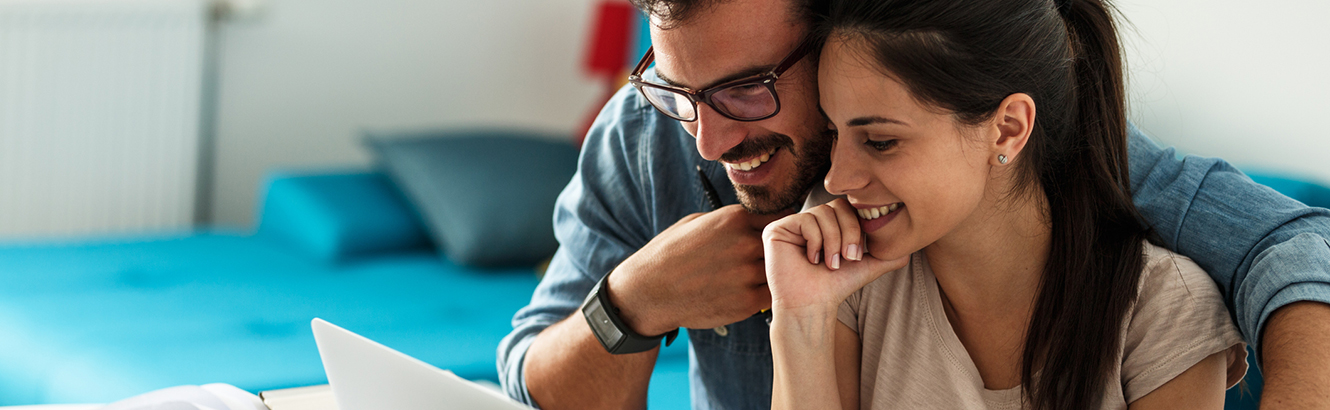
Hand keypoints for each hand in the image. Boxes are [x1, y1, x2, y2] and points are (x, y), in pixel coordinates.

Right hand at [607, 204, 791, 335]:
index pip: (778, 216)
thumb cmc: (669, 255)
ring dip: (771, 275)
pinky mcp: (747, 303)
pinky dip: (763, 295)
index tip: (774, 235)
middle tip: (766, 260)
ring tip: (750, 278)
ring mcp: (747, 274)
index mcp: (734, 219)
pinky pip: (770, 296)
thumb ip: (728, 220)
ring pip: (778, 272)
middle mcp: (745, 244)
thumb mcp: (696, 222)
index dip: (777, 226)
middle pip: (781, 245)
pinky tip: (746, 292)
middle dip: (777, 251)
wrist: (648, 292)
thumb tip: (752, 220)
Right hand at [762, 198, 907, 314]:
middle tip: (847, 258)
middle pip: (836, 206)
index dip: (856, 227)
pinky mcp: (776, 229)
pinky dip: (815, 241)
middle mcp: (807, 221)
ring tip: (830, 264)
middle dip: (847, 233)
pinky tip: (811, 260)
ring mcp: (791, 224)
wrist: (813, 305)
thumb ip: (887, 255)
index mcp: (826, 224)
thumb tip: (910, 249)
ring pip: (822, 213)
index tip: (857, 255)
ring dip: (833, 241)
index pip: (847, 207)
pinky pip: (805, 220)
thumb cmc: (835, 287)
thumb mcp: (866, 266)